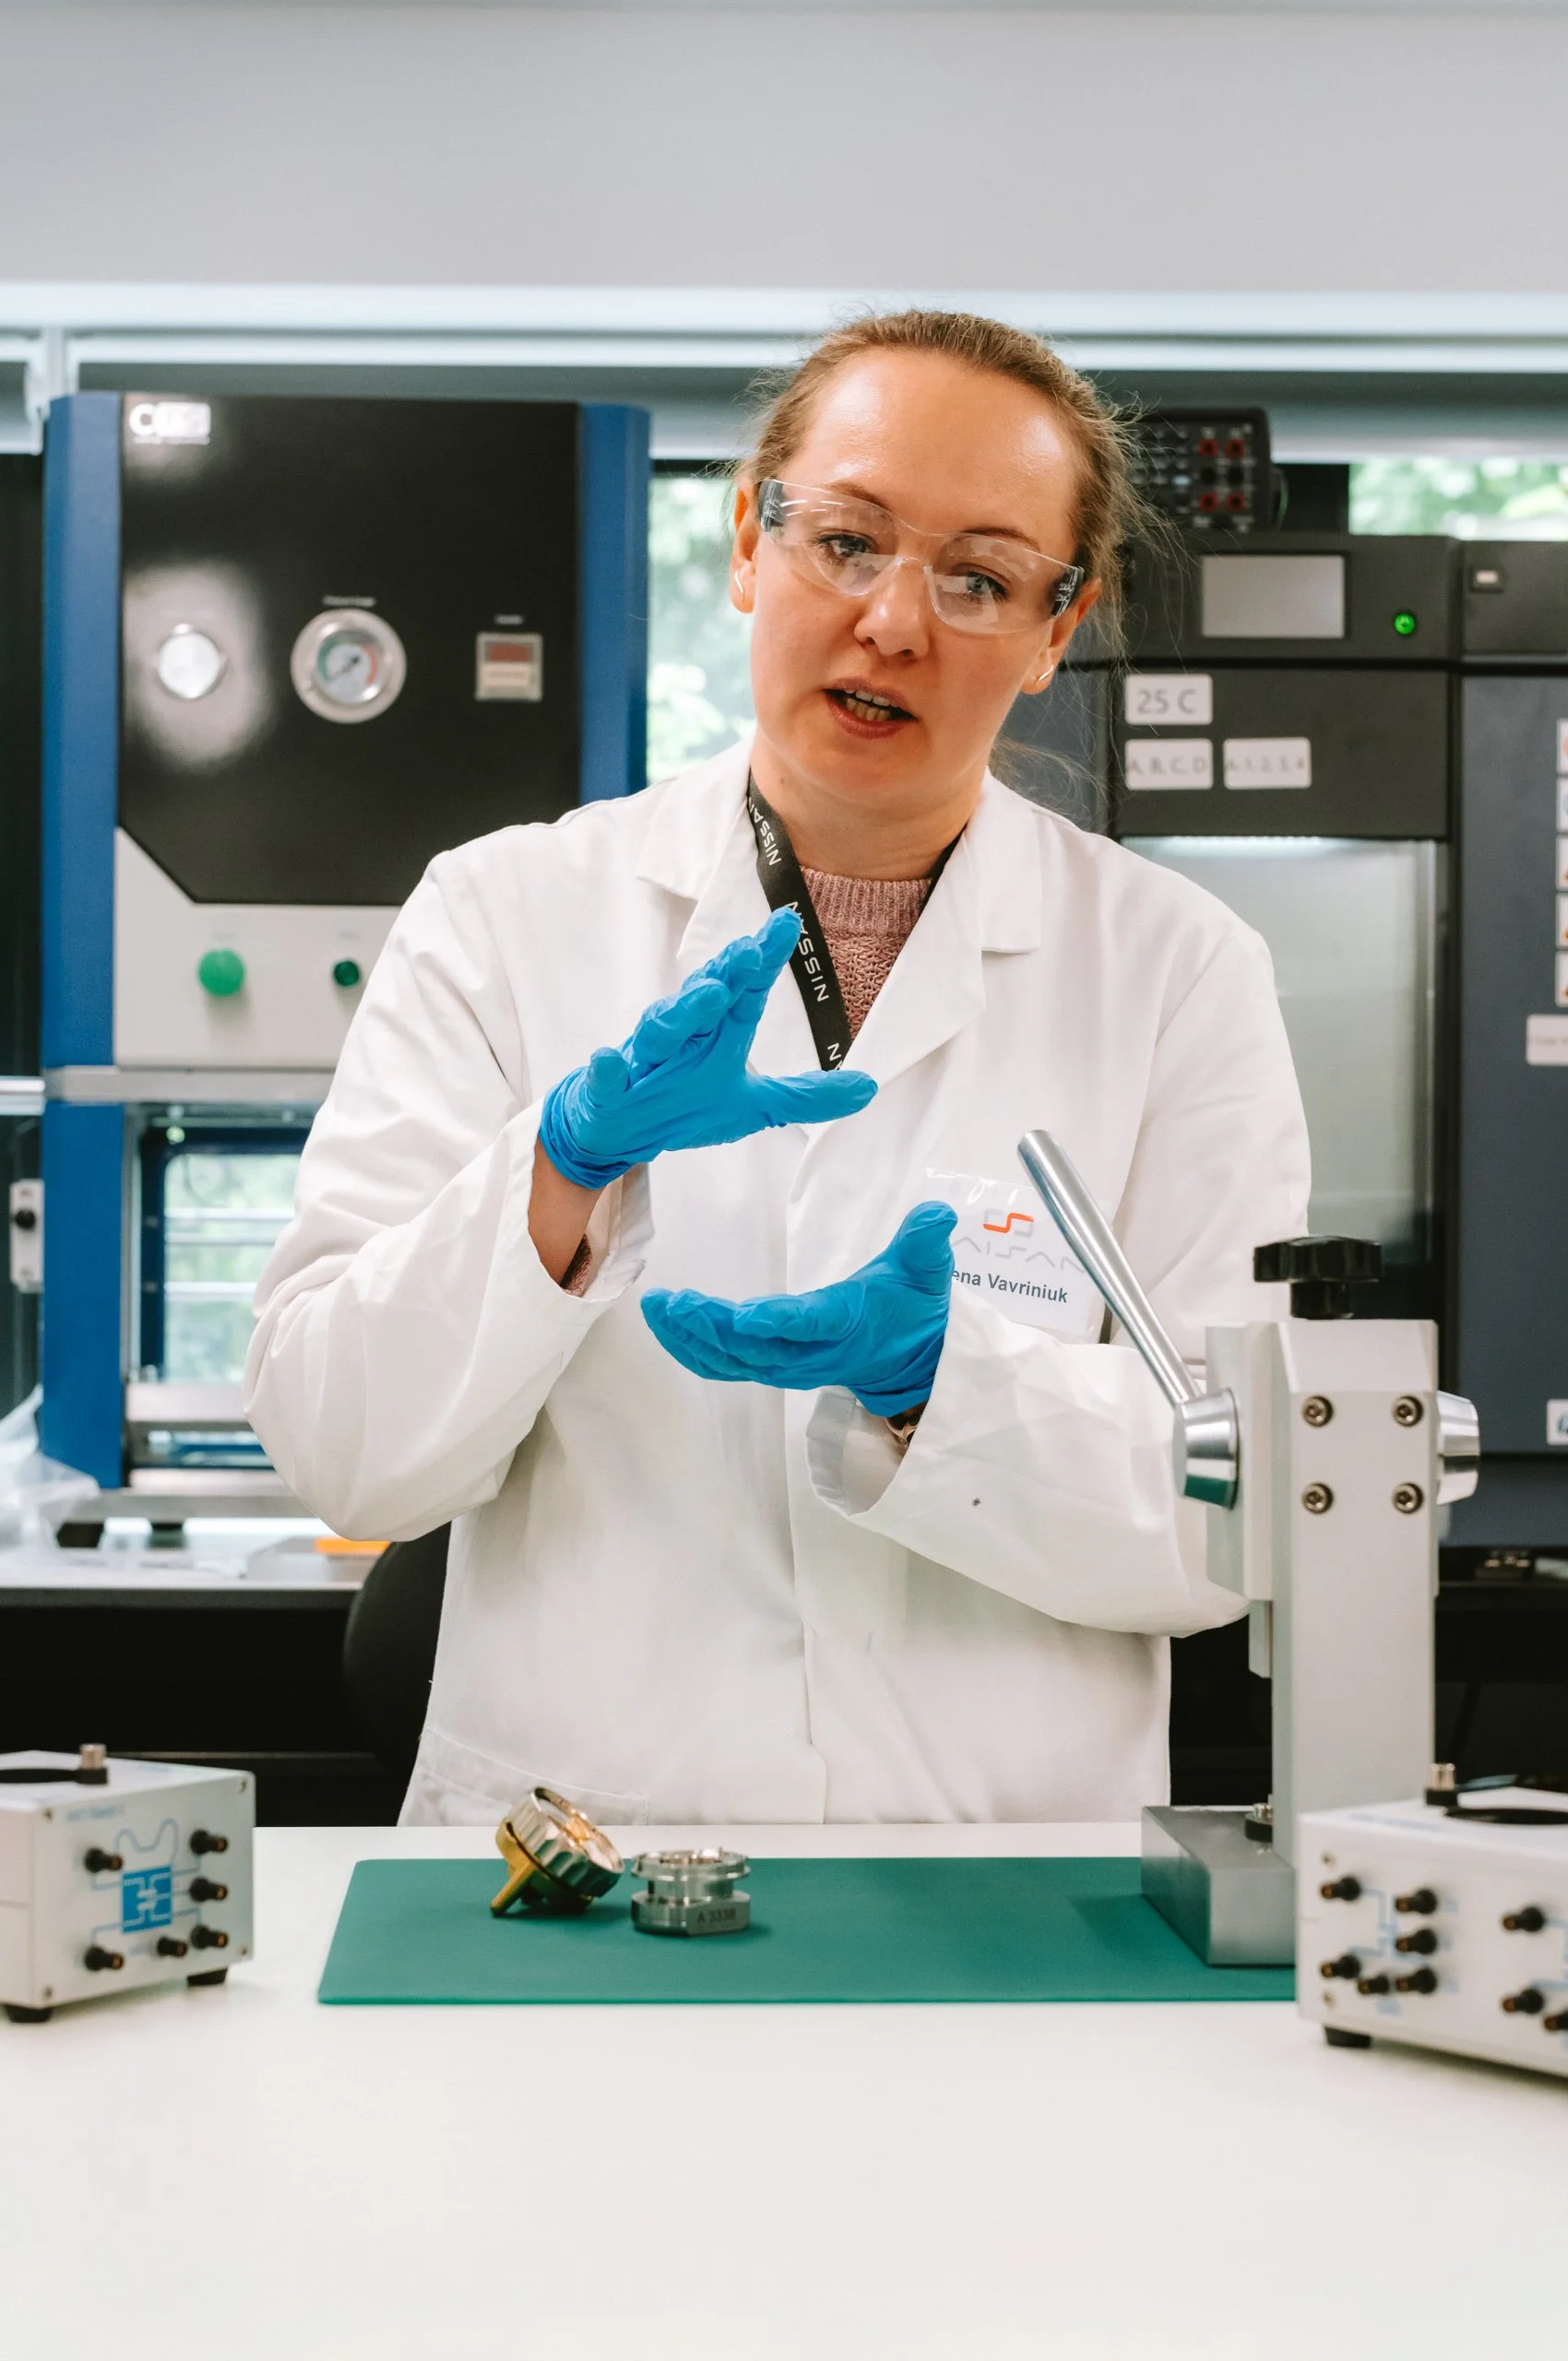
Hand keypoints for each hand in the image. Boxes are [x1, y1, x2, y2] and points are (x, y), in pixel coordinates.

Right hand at [538, 910, 876, 1189]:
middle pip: (705, 997)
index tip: (788, 923)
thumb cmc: (684, 1104)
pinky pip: (605, 1076)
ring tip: (709, 996)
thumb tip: (870, 1087)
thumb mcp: (756, 1106)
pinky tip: (609, 1059)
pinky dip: (607, 1069)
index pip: (746, 990)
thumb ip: (807, 1096)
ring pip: (660, 1028)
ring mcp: (643, 1060)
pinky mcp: (608, 1089)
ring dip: (683, 1011)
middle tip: (751, 952)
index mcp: (716, 1031)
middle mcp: (681, 1034)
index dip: (765, 957)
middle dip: (727, 973)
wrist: (619, 1130)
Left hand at [641, 1201, 956, 1417]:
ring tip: (657, 1308)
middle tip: (672, 1302)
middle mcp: (811, 1352)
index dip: (777, 1323)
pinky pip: (725, 1366)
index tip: (744, 1315)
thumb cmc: (912, 1307)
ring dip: (691, 1337)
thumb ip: (924, 1241)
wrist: (911, 1362)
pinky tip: (666, 1325)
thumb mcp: (927, 1270)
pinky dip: (692, 1349)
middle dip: (710, 1327)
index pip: (809, 1324)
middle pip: (755, 1347)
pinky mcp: (772, 1367)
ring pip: (733, 1360)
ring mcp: (788, 1365)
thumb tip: (937, 1213)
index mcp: (845, 1323)